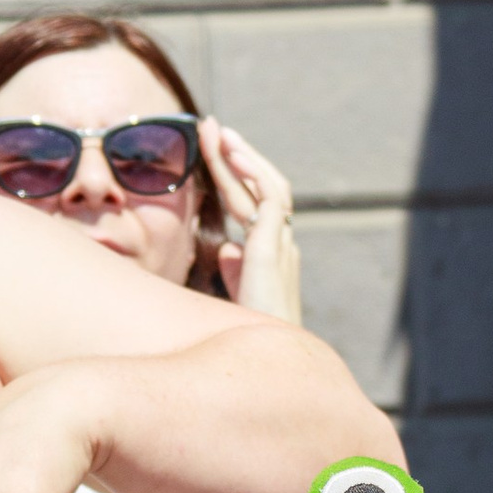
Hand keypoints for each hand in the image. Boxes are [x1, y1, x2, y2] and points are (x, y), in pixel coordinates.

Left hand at [203, 123, 301, 321]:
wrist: (267, 366)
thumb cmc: (250, 335)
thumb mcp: (238, 296)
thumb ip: (236, 269)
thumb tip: (227, 249)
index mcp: (270, 252)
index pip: (251, 201)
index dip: (232, 175)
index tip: (213, 148)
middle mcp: (281, 244)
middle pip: (260, 187)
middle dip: (235, 155)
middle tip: (212, 126)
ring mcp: (281, 246)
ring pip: (267, 187)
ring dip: (242, 157)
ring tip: (219, 132)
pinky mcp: (273, 252)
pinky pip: (269, 201)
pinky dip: (253, 174)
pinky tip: (233, 156)